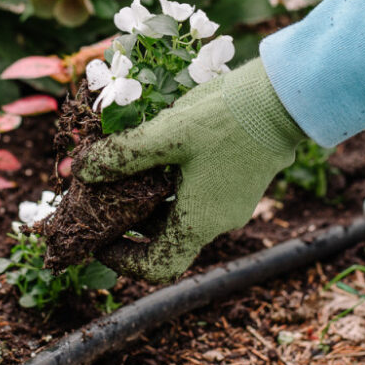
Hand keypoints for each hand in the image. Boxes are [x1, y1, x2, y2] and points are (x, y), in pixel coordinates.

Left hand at [73, 59, 305, 282]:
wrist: (284, 98)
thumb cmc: (226, 118)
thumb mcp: (166, 134)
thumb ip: (122, 155)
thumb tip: (80, 171)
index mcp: (199, 221)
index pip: (158, 266)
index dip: (123, 260)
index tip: (100, 238)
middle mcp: (218, 219)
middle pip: (165, 237)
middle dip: (129, 220)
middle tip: (100, 195)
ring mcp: (232, 200)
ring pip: (180, 212)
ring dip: (149, 198)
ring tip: (121, 168)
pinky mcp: (239, 179)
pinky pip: (197, 193)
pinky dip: (170, 183)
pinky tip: (156, 151)